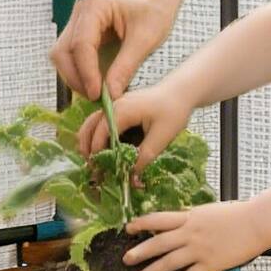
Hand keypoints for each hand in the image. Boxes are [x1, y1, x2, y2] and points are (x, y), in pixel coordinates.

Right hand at [51, 0, 182, 101]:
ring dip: (75, 76)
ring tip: (97, 93)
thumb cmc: (155, 8)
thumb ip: (125, 68)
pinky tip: (96, 83)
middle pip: (62, 51)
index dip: (86, 73)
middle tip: (95, 97)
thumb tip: (110, 95)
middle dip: (75, 77)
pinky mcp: (82, 31)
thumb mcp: (145, 39)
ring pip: (63, 55)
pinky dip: (81, 71)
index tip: (96, 95)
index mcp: (94, 6)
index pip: (80, 45)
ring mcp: (78, 21)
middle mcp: (80, 12)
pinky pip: (73, 55)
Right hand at [76, 78, 194, 167]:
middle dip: (89, 151)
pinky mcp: (119, 110)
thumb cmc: (174, 110)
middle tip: (94, 171)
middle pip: (89, 128)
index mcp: (121, 111)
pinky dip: (98, 138)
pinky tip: (105, 153)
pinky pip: (101, 124)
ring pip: (92, 125)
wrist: (181, 91)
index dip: (98, 155)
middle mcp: (113, 107)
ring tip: (95, 164)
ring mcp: (115, 107)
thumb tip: (132, 179)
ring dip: (90, 144)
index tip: (100, 173)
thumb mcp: (162, 136)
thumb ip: (145, 157)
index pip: (100, 134)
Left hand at [123, 200, 267, 270]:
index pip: (158, 219)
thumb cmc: (237, 214)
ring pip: (169, 262)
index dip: (141, 224)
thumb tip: (178, 223)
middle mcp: (190, 233)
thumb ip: (192, 219)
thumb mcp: (208, 211)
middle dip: (140, 252)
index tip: (128, 228)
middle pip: (158, 243)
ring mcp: (200, 250)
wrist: (257, 222)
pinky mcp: (212, 264)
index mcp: (190, 217)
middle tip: (126, 259)